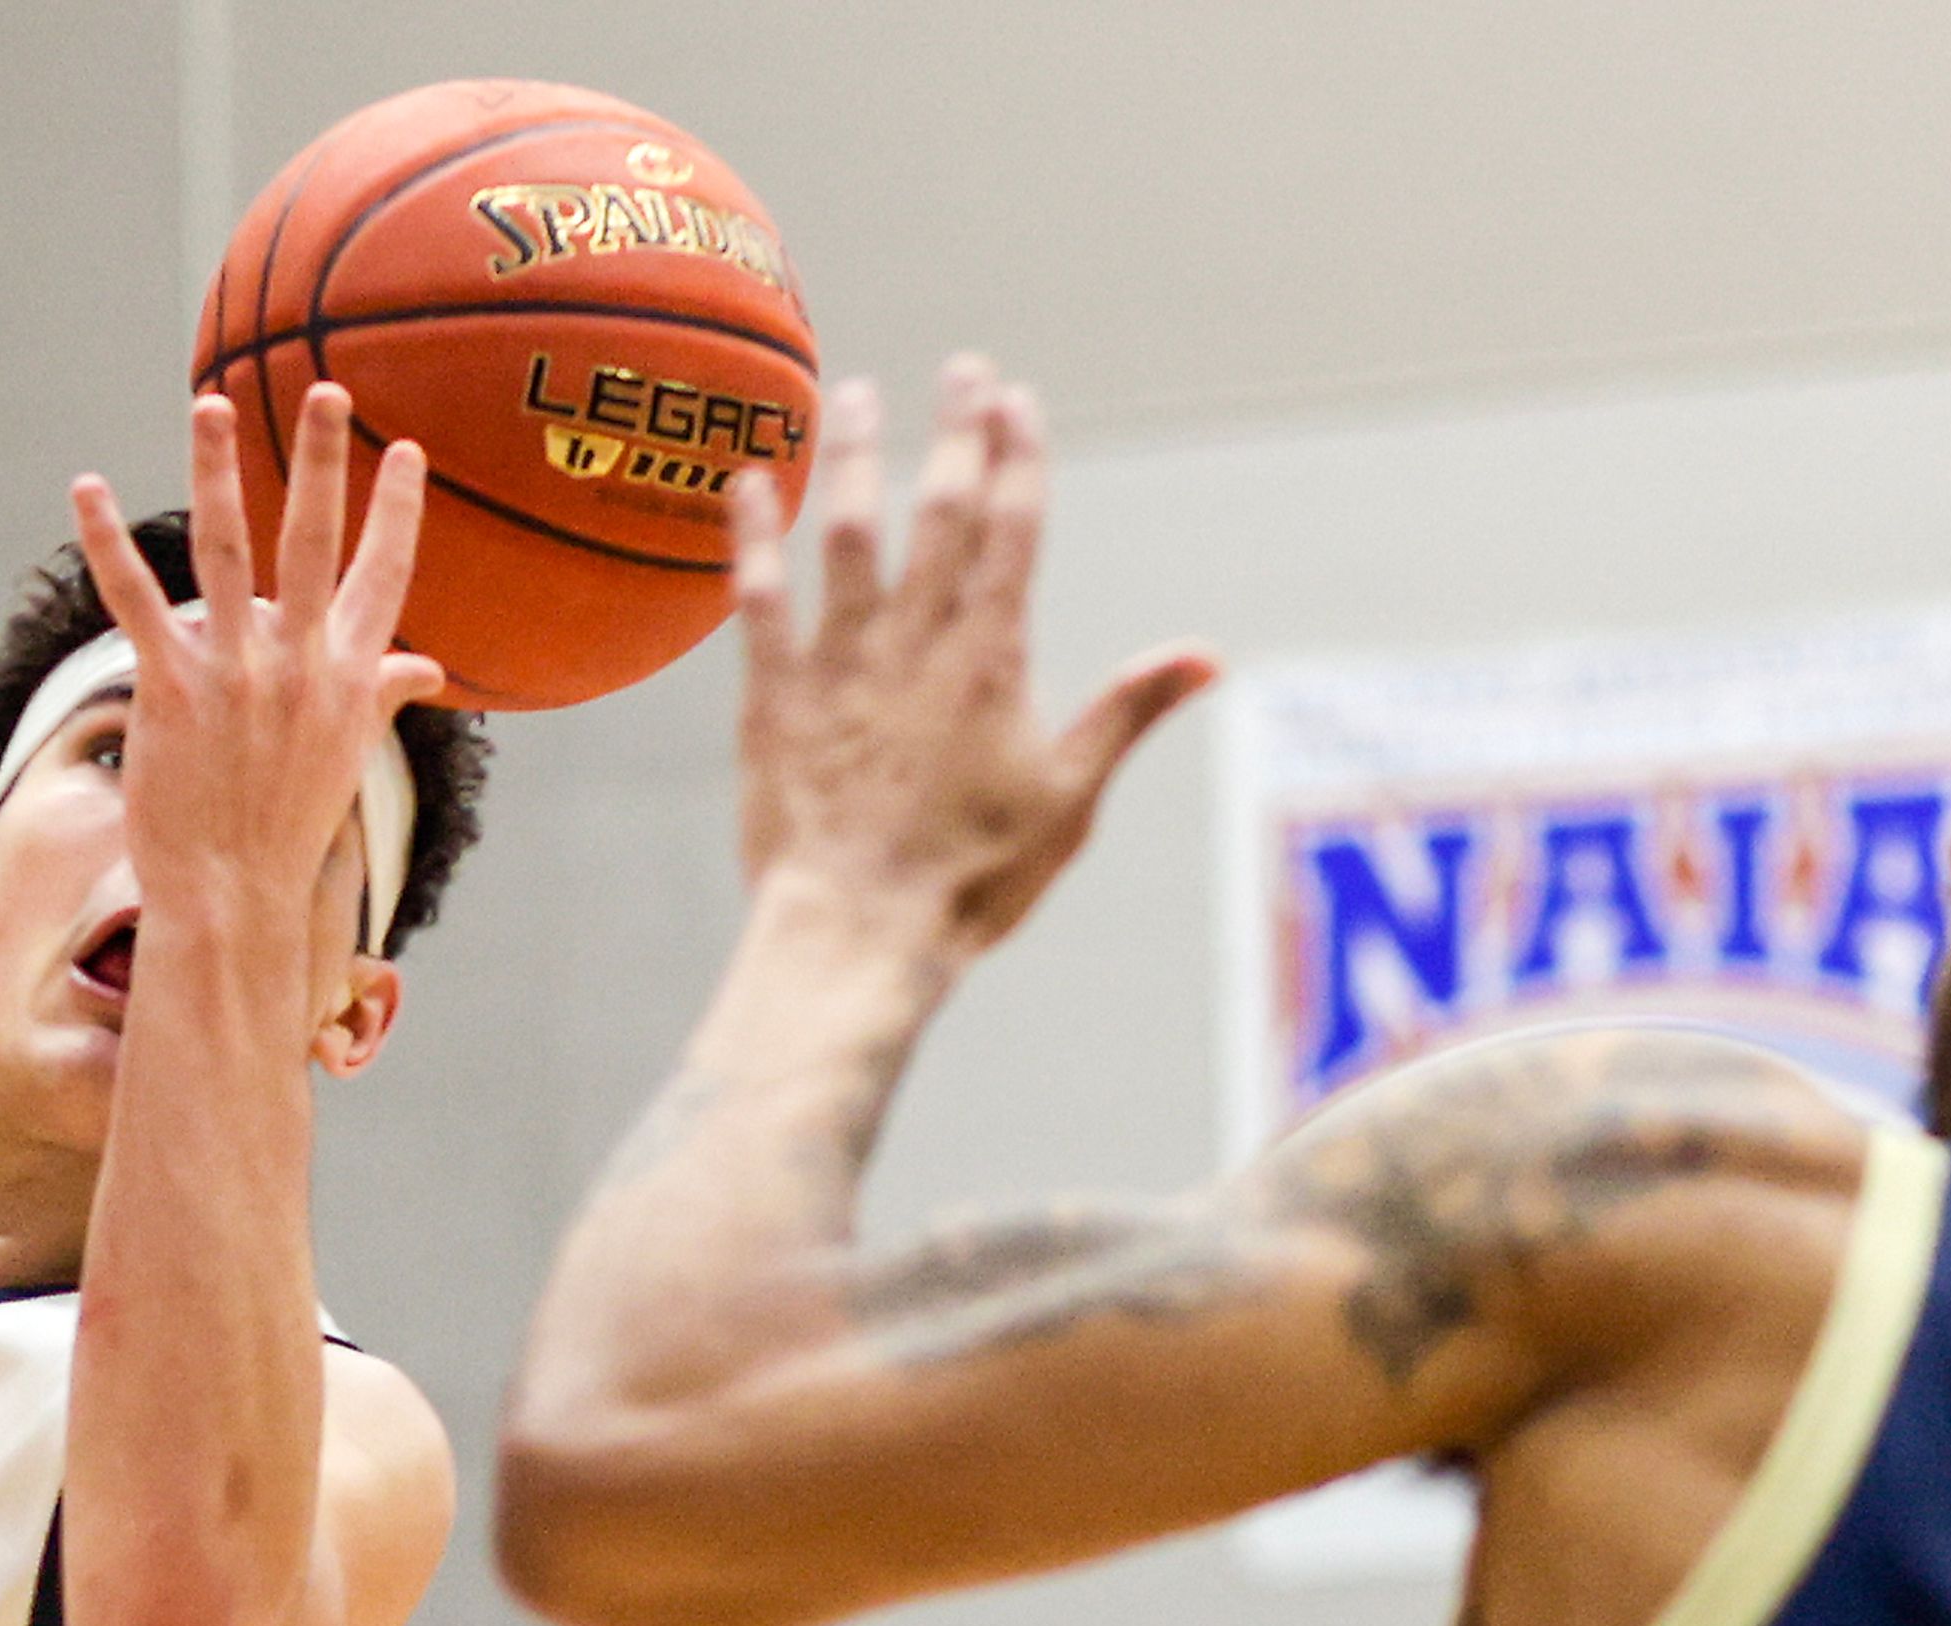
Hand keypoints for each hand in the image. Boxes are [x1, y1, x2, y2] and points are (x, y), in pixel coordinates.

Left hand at [70, 385, 443, 931]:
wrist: (235, 891)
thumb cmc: (288, 823)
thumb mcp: (348, 753)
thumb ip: (382, 693)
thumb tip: (427, 668)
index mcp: (349, 675)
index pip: (385, 576)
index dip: (397, 511)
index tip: (407, 450)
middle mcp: (302, 664)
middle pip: (316, 541)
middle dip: (323, 461)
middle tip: (324, 389)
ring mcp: (238, 672)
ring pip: (228, 550)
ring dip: (216, 471)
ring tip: (208, 405)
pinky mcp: (173, 687)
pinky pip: (137, 600)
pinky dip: (107, 542)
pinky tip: (84, 488)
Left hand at [727, 356, 1212, 957]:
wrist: (857, 932)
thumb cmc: (971, 882)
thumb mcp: (1069, 801)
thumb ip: (1126, 713)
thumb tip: (1206, 657)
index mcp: (993, 661)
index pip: (1013, 532)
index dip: (1018, 458)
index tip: (1018, 400)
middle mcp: (917, 643)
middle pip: (941, 512)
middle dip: (956, 433)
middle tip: (963, 367)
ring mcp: (840, 662)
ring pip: (847, 533)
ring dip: (854, 457)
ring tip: (855, 394)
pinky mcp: (775, 695)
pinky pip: (757, 595)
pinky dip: (749, 533)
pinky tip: (744, 479)